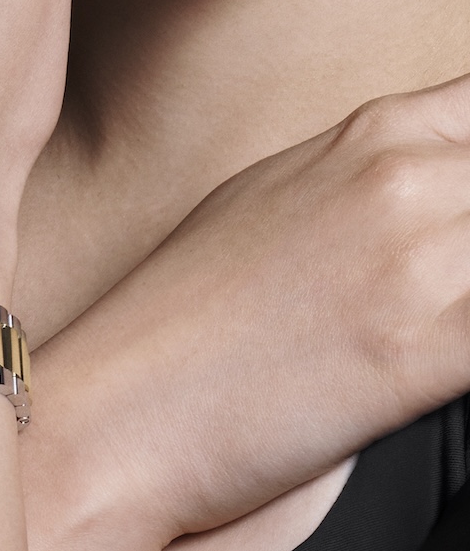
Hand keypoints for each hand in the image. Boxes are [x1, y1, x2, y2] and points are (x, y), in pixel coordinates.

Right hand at [24, 75, 469, 550]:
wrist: (116, 415)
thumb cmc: (177, 325)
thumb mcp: (273, 203)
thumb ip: (375, 180)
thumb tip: (436, 188)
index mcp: (373, 135)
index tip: (466, 221)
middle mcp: (403, 179)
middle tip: (448, 291)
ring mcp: (418, 260)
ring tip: (440, 329)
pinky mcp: (426, 351)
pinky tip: (450, 363)